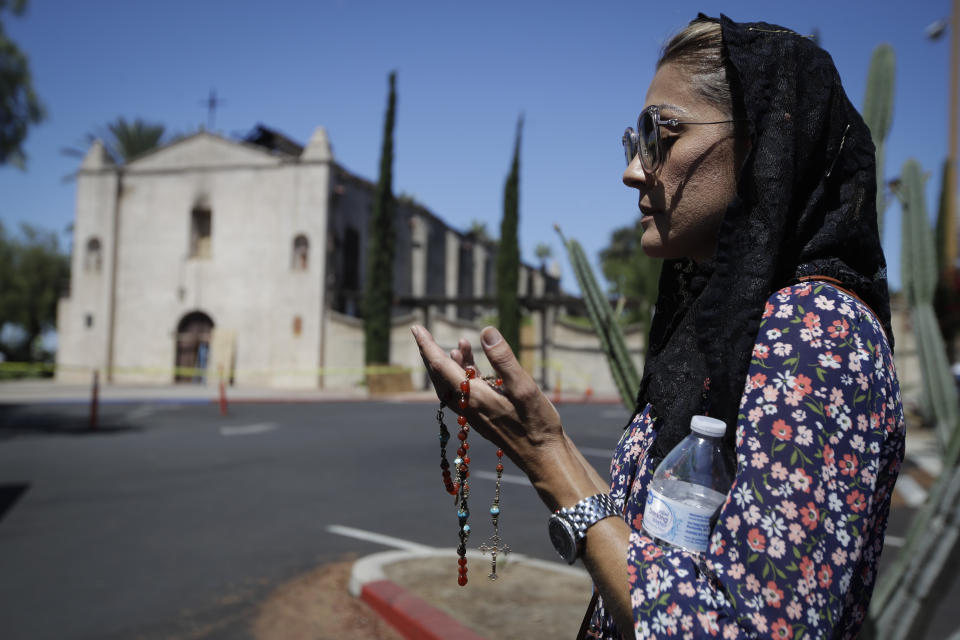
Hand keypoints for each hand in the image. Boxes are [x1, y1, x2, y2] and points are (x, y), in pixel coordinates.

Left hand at [411, 324, 604, 508]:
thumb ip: (503, 359)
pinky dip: (463, 376)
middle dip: (432, 353)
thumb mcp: (523, 387)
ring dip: (451, 363)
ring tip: (462, 344)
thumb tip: (486, 331)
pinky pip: (464, 394)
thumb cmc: (536, 424)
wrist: (543, 458)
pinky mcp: (484, 418)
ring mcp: (475, 414)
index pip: (441, 366)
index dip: (427, 346)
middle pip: (440, 377)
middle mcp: (468, 407)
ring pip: (452, 385)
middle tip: (424, 334)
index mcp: (473, 397)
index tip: (416, 328)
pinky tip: (474, 369)